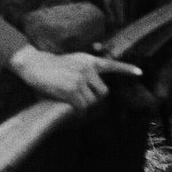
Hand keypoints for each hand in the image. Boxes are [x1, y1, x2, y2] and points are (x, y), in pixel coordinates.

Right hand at [9, 45, 142, 111]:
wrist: (31, 63)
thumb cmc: (47, 66)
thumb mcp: (69, 62)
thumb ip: (83, 72)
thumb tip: (93, 92)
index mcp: (87, 60)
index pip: (111, 64)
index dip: (126, 69)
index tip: (140, 73)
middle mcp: (87, 68)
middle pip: (103, 93)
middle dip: (93, 99)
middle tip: (78, 99)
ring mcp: (80, 79)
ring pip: (92, 102)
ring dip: (82, 105)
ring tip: (68, 100)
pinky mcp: (72, 90)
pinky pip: (81, 107)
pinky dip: (76, 111)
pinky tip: (67, 107)